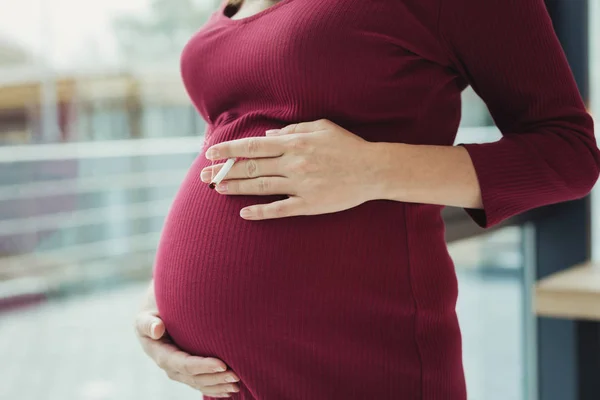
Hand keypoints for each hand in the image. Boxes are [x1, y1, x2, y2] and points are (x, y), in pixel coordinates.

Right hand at [134, 281, 239, 397]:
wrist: (157, 307)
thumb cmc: (155, 306)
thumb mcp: (147, 313)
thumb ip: (148, 322)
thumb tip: (157, 329)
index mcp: (158, 352)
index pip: (182, 363)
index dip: (202, 366)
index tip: (222, 364)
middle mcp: (167, 364)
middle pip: (192, 377)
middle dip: (214, 378)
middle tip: (236, 376)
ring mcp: (177, 369)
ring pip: (198, 382)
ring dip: (217, 385)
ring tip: (237, 385)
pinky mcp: (186, 369)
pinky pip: (200, 382)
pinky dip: (215, 387)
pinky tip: (230, 390)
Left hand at [201, 119, 381, 219]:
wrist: (373, 170)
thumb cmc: (347, 146)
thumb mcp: (322, 127)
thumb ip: (293, 130)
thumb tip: (267, 136)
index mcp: (295, 143)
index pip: (253, 146)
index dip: (229, 150)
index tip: (210, 154)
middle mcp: (294, 163)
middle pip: (251, 167)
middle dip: (225, 171)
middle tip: (204, 177)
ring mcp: (301, 185)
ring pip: (261, 187)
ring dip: (236, 188)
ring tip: (217, 190)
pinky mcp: (310, 204)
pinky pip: (281, 209)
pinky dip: (261, 212)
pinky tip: (244, 213)